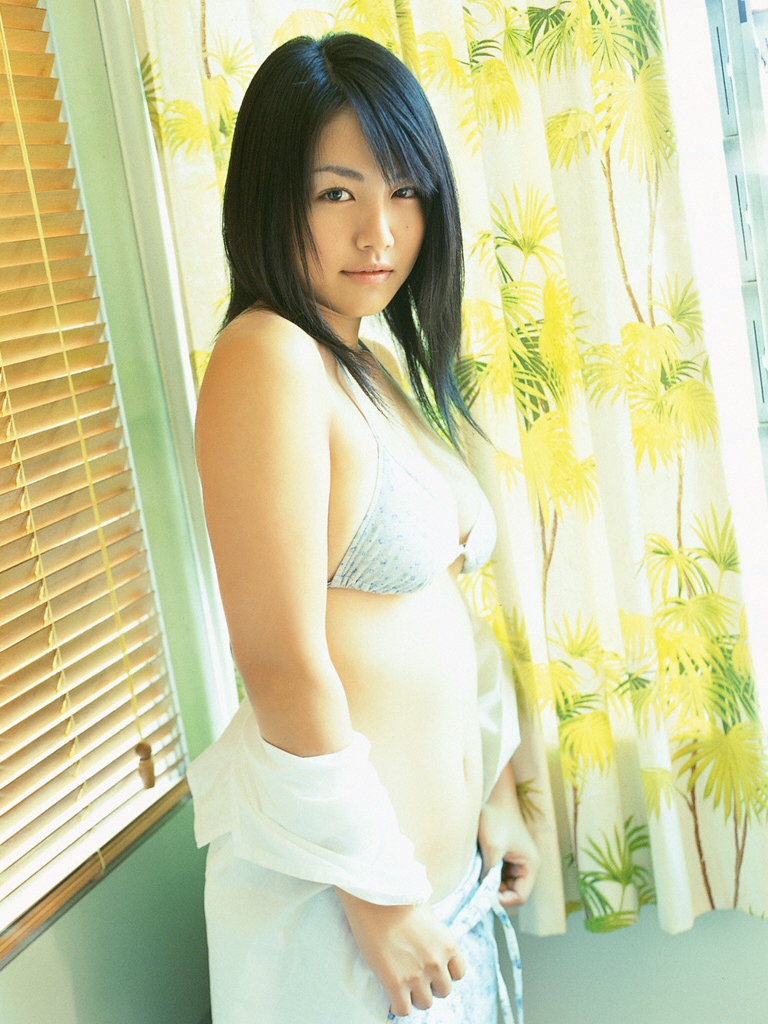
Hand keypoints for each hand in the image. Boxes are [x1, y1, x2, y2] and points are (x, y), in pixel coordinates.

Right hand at [335, 891, 465, 1016]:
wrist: (376, 896)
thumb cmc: (399, 898)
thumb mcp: (428, 915)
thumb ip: (434, 936)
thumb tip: (429, 942)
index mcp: (448, 944)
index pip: (459, 973)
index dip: (445, 972)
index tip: (433, 969)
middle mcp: (437, 962)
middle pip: (443, 991)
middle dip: (431, 985)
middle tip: (416, 976)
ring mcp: (417, 975)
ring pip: (425, 1003)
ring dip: (415, 996)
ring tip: (403, 986)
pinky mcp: (396, 983)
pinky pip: (403, 1010)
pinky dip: (398, 1007)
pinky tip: (392, 996)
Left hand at [478, 764, 539, 908]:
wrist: (493, 794)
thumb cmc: (496, 818)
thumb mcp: (492, 847)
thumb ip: (488, 873)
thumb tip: (480, 893)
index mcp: (530, 864)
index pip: (520, 896)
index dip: (503, 900)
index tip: (484, 895)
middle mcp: (526, 865)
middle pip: (512, 892)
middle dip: (496, 892)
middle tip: (478, 887)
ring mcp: (516, 860)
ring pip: (504, 883)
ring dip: (490, 883)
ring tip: (477, 874)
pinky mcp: (505, 854)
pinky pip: (498, 873)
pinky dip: (488, 874)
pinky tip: (478, 866)